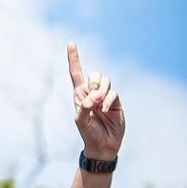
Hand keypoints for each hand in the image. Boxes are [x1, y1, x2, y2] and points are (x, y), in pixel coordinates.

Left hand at [68, 42, 123, 159]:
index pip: (76, 72)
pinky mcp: (115, 101)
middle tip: (92, 100)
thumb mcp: (81, 120)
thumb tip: (94, 96)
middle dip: (94, 83)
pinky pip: (113, 92)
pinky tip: (104, 111)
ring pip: (106, 81)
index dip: (74, 58)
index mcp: (79, 94)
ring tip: (97, 106)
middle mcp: (92, 92)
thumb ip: (85, 107)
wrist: (103, 144)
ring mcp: (105, 96)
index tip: (71, 43)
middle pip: (95, 74)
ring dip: (101, 91)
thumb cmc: (88, 132)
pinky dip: (108, 100)